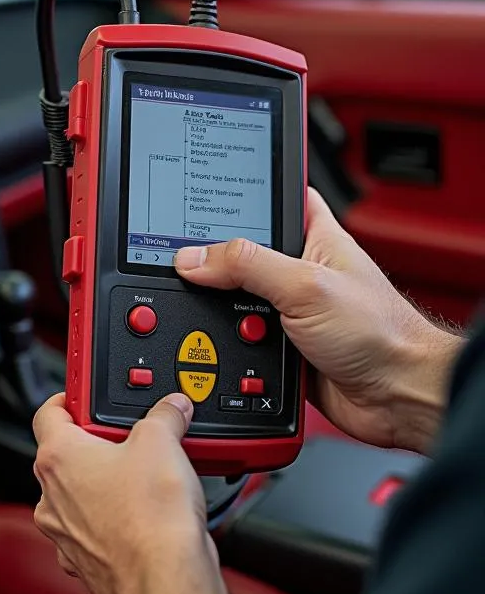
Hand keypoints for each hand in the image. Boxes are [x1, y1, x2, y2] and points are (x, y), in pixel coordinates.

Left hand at [32, 391, 213, 593]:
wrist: (165, 582)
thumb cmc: (152, 518)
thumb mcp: (162, 443)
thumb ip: (164, 416)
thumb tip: (171, 407)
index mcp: (58, 457)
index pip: (47, 413)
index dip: (67, 399)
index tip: (82, 396)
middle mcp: (51, 497)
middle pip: (65, 455)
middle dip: (96, 445)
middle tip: (129, 439)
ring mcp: (63, 534)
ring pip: (77, 497)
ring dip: (103, 486)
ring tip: (143, 481)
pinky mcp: (84, 563)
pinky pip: (92, 531)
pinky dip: (112, 522)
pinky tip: (142, 518)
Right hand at [174, 188, 462, 453]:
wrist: (398, 398)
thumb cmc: (383, 333)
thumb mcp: (306, 286)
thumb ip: (247, 266)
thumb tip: (195, 258)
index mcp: (314, 237)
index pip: (273, 199)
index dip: (241, 195)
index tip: (203, 195)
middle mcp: (299, 270)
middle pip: (240, 252)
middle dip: (218, 263)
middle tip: (200, 267)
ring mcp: (288, 308)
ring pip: (233, 298)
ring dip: (224, 309)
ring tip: (223, 311)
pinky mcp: (278, 343)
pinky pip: (238, 335)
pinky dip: (230, 341)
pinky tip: (230, 343)